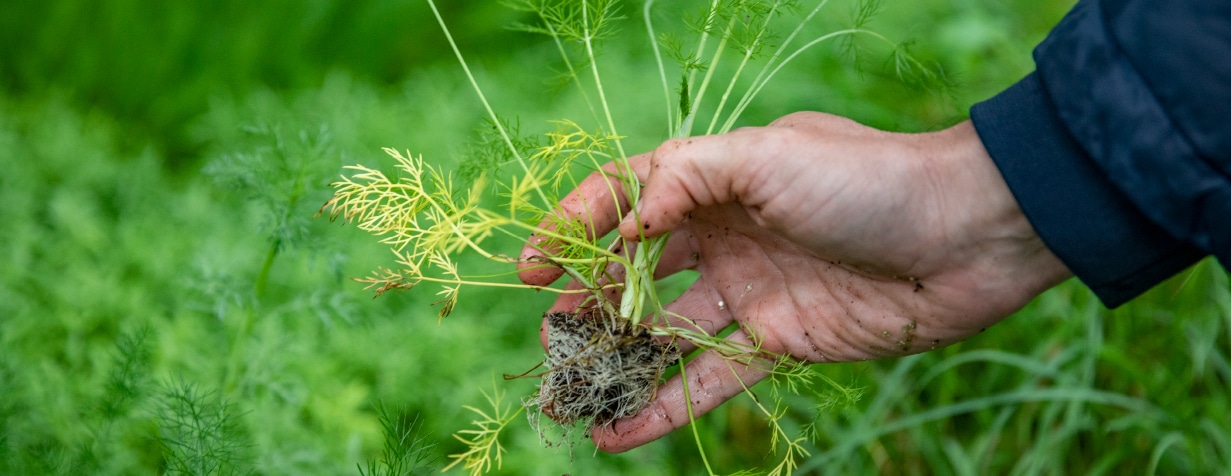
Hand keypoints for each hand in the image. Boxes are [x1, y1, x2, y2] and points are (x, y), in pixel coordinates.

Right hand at [518, 112, 1070, 451]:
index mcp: (715, 179)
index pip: (625, 199)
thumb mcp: (767, 156)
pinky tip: (619, 434)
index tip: (530, 266)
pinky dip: (664, 407)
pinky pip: (708, 379)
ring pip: (663, 331)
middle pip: (634, 271)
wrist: (965, 236)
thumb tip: (619, 226)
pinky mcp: (777, 343)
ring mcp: (747, 292)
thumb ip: (684, 180)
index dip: (573, 227)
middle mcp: (723, 234)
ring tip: (566, 395)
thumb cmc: (867, 179)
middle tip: (549, 335)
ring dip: (616, 360)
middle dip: (586, 300)